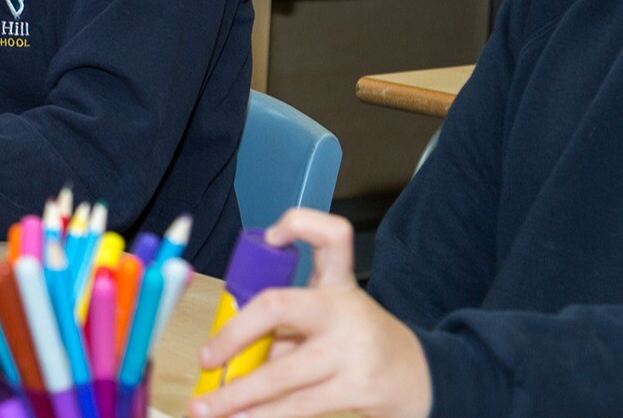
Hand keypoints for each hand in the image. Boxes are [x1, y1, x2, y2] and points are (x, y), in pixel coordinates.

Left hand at [189, 209, 430, 417]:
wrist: (418, 377)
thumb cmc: (357, 341)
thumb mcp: (329, 318)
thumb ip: (284, 327)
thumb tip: (227, 355)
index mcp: (337, 283)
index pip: (332, 236)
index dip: (300, 225)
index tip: (270, 238)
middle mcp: (344, 310)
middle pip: (278, 305)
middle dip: (233, 334)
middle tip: (205, 357)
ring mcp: (352, 350)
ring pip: (282, 373)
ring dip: (237, 394)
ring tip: (206, 409)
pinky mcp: (357, 388)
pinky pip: (299, 404)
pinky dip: (263, 415)